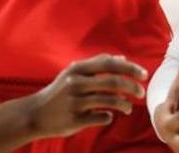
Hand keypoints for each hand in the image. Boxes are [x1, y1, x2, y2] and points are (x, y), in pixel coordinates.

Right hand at [23, 54, 147, 138]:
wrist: (34, 114)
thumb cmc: (59, 92)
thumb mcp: (74, 73)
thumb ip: (97, 65)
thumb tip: (123, 58)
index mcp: (77, 69)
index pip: (110, 64)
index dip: (130, 68)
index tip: (144, 74)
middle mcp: (76, 83)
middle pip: (114, 82)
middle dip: (132, 87)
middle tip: (141, 92)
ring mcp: (75, 102)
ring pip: (110, 101)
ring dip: (124, 104)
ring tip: (128, 108)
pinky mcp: (74, 119)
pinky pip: (101, 117)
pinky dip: (109, 117)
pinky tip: (108, 116)